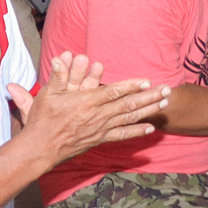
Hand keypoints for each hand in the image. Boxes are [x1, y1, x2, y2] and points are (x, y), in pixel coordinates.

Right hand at [10, 51, 167, 162]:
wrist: (41, 147)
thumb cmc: (42, 120)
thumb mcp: (46, 95)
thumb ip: (56, 77)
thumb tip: (59, 59)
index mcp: (85, 102)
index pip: (112, 92)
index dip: (130, 86)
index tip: (146, 81)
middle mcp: (97, 116)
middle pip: (128, 105)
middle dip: (148, 96)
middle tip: (166, 90)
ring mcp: (100, 129)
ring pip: (129, 118)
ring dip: (148, 110)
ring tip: (164, 103)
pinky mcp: (100, 139)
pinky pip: (122, 135)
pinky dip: (136, 131)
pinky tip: (150, 128)